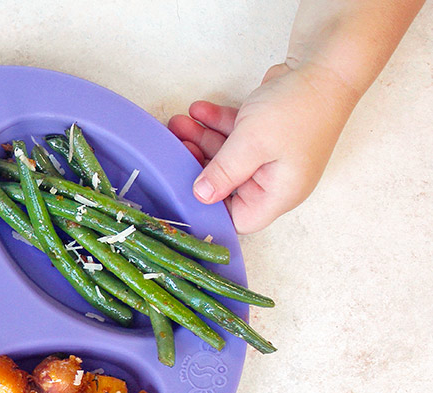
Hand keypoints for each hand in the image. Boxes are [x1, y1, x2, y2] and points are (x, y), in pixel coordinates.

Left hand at [168, 62, 355, 233]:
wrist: (328, 63)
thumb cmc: (298, 108)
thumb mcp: (252, 144)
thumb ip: (223, 173)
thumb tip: (201, 196)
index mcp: (278, 194)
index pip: (238, 218)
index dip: (210, 209)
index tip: (183, 190)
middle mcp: (275, 179)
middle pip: (226, 185)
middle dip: (198, 164)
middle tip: (175, 147)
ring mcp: (272, 155)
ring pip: (227, 156)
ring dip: (201, 139)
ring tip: (178, 122)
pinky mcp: (267, 132)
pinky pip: (235, 136)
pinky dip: (217, 124)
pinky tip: (198, 110)